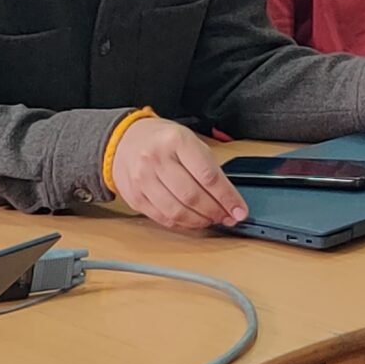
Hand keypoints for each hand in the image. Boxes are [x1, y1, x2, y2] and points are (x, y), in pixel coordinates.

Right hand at [108, 117, 248, 233]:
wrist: (124, 140)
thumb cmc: (162, 139)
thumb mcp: (188, 139)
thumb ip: (207, 164)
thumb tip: (227, 195)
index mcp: (177, 141)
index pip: (208, 175)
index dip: (227, 197)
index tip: (239, 209)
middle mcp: (158, 159)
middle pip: (193, 195)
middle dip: (215, 211)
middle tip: (228, 217)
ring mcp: (144, 180)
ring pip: (177, 211)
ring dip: (200, 221)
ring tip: (212, 220)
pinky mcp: (135, 198)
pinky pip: (162, 218)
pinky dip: (181, 224)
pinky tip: (192, 221)